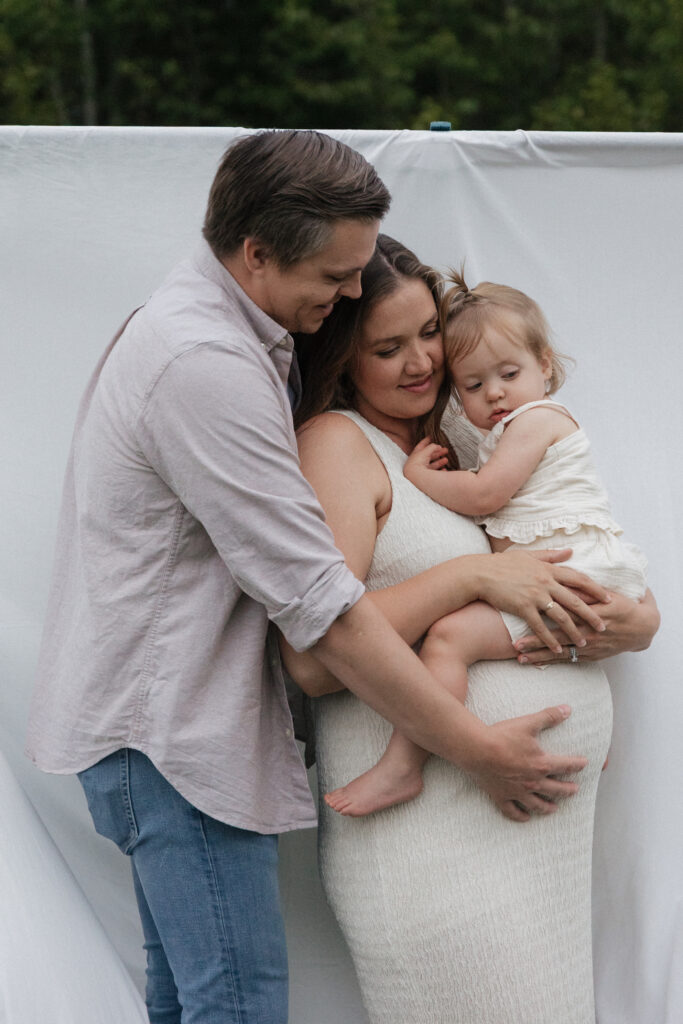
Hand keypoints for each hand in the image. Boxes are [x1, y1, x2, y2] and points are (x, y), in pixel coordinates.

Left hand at [403, 437, 448, 481]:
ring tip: (446, 460)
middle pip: (429, 455)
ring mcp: (422, 469)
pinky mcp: (425, 477)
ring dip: (440, 461)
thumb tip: (438, 446)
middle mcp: (418, 461)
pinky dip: (440, 471)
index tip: (431, 437)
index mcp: (416, 454)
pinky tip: (444, 470)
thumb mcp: (425, 451)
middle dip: (438, 452)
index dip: (427, 440)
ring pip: (432, 464)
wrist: (414, 477)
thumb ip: (432, 447)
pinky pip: (434, 473)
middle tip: (445, 449)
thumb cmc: (417, 463)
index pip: (422, 445)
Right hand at [465, 705, 585, 821]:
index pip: (565, 766)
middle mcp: (532, 782)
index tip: (584, 764)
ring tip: (554, 808)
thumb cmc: (502, 736)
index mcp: (541, 764)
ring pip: (537, 804)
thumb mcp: (528, 723)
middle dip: (567, 790)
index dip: (577, 765)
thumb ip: (549, 716)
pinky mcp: (501, 796)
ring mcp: (517, 792)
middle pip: (555, 789)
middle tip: (575, 790)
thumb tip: (567, 709)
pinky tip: (526, 817)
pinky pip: (513, 811)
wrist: (477, 749)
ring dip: (547, 807)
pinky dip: (521, 816)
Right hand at [475, 548, 609, 652]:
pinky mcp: (523, 608)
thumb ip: (551, 555)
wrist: (480, 573)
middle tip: (604, 626)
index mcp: (548, 569)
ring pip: (561, 616)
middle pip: (575, 600)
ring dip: (574, 630)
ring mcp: (535, 596)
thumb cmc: (501, 564)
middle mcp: (545, 582)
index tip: (609, 599)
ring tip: (584, 641)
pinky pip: (541, 627)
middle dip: (592, 615)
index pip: (579, 579)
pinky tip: (558, 649)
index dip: (596, 590)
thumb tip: (571, 551)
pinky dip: (550, 639)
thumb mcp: (528, 555)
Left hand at [514, 588, 659, 665]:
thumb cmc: (622, 605)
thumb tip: (564, 579)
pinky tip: (537, 663)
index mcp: (591, 612)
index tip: (523, 615)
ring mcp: (589, 646)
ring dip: (539, 656)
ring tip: (520, 659)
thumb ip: (585, 589)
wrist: (642, 628)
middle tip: (515, 645)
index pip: (563, 614)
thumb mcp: (606, 594)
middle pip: (557, 637)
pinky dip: (552, 661)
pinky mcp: (590, 656)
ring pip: (560, 652)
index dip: (543, 615)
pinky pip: (568, 660)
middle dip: (535, 642)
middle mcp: (589, 632)